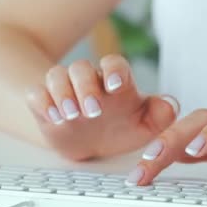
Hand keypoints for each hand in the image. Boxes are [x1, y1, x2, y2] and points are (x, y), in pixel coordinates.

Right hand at [25, 54, 178, 159]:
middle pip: (81, 67)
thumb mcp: (147, 125)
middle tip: (92, 111)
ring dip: (61, 93)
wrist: (94, 142)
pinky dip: (41, 103)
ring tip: (71, 115)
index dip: (114, 71)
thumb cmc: (124, 128)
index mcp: (116, 81)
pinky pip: (36, 93)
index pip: (114, 63)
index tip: (115, 87)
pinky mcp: (45, 103)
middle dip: (85, 86)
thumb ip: (162, 114)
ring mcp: (65, 90)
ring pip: (56, 74)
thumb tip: (170, 105)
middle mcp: (89, 81)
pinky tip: (52, 118)